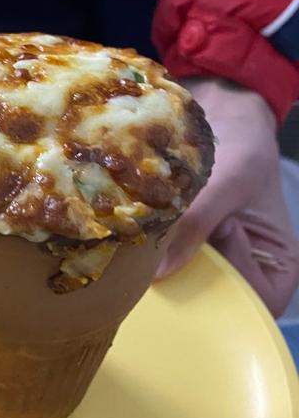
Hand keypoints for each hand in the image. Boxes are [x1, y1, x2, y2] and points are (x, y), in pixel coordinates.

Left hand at [156, 77, 298, 316]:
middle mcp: (247, 271)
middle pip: (219, 303)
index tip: (214, 249)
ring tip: (149, 240)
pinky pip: (169, 264)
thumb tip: (158, 271)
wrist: (218, 112)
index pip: (260, 304)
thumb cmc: (242, 144)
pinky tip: (139, 236)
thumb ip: (198, 222)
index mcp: (278, 264)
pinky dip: (154, 253)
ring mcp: (215, 261)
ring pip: (189, 285)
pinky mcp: (186, 248)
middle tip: (161, 257)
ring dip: (167, 266)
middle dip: (190, 284)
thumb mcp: (227, 180)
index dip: (233, 289)